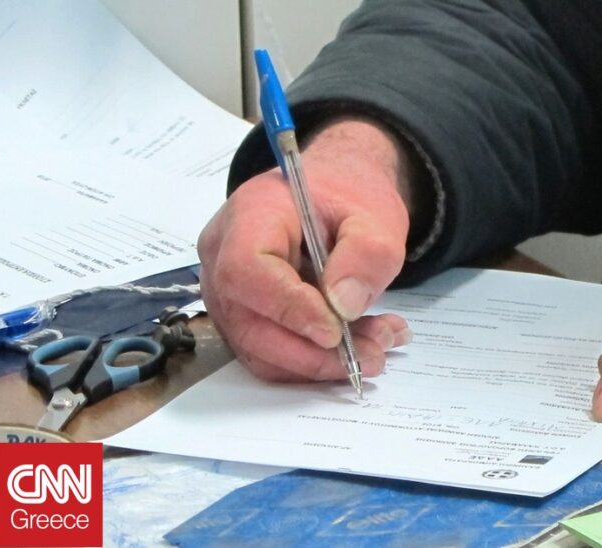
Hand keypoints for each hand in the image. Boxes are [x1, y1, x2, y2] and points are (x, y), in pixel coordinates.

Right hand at [198, 118, 414, 380]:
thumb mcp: (375, 216)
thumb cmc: (347, 196)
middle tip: (373, 355)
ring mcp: (228, 292)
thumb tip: (344, 307)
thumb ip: (366, 255)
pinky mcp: (245, 316)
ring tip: (378, 345)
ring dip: (321, 362)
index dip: (287, 309)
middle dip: (313, 354)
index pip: (247, 271)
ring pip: (261, 350)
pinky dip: (317, 359)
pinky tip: (361, 343)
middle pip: (249, 325)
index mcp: (250, 216)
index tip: (335, 332)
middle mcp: (223, 257)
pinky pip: (272, 352)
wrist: (335, 194)